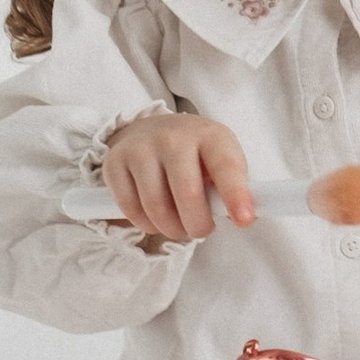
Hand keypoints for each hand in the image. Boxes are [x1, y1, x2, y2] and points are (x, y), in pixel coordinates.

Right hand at [103, 112, 252, 249]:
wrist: (152, 130)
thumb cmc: (196, 155)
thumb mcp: (222, 161)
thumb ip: (235, 188)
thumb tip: (244, 218)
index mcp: (210, 136)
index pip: (226, 167)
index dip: (236, 195)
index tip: (244, 220)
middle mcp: (174, 137)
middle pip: (188, 196)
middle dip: (198, 226)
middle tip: (201, 229)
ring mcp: (142, 148)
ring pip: (157, 209)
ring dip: (171, 229)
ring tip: (179, 225)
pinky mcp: (115, 162)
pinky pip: (131, 209)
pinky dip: (146, 224)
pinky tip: (155, 217)